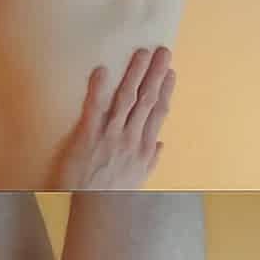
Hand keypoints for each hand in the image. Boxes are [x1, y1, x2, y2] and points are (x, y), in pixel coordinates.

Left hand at [51, 48, 175, 189]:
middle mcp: (131, 138)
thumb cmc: (112, 193)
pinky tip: (103, 70)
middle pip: (147, 100)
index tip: (172, 72)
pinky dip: (98, 89)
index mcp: (144, 148)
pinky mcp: (87, 136)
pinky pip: (94, 108)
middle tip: (163, 51)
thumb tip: (161, 144)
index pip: (159, 112)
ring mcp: (110, 136)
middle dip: (156, 74)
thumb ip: (151, 160)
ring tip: (142, 53)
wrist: (90, 208)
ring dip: (135, 74)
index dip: (166, 90)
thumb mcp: (138, 180)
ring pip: (126, 99)